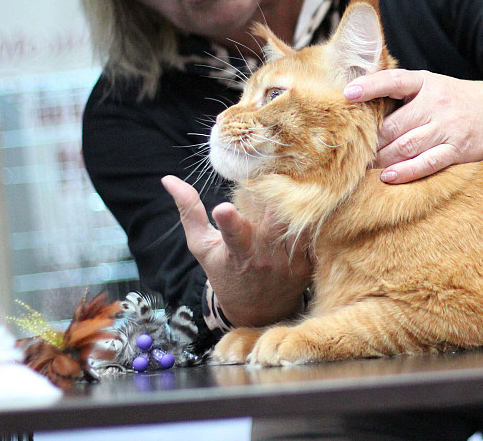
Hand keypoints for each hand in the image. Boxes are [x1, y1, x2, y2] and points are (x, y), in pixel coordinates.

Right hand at [161, 175, 312, 326]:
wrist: (259, 310)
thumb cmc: (226, 273)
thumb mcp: (202, 246)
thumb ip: (190, 212)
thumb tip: (168, 179)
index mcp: (238, 253)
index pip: (233, 236)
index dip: (229, 222)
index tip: (223, 208)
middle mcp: (266, 256)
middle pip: (275, 221)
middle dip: (275, 196)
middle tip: (274, 171)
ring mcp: (290, 259)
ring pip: (299, 223)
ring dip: (298, 200)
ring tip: (296, 175)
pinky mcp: (309, 260)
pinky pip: (314, 231)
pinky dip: (312, 214)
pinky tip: (311, 194)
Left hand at [343, 70, 482, 183]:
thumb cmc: (456, 100)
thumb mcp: (432, 86)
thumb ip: (401, 94)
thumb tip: (358, 105)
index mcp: (427, 82)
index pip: (395, 80)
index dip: (371, 85)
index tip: (347, 94)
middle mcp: (437, 103)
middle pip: (394, 124)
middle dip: (369, 140)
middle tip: (349, 151)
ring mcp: (448, 128)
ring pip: (406, 146)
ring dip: (380, 159)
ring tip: (361, 168)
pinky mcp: (457, 151)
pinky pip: (426, 163)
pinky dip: (405, 172)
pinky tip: (387, 176)